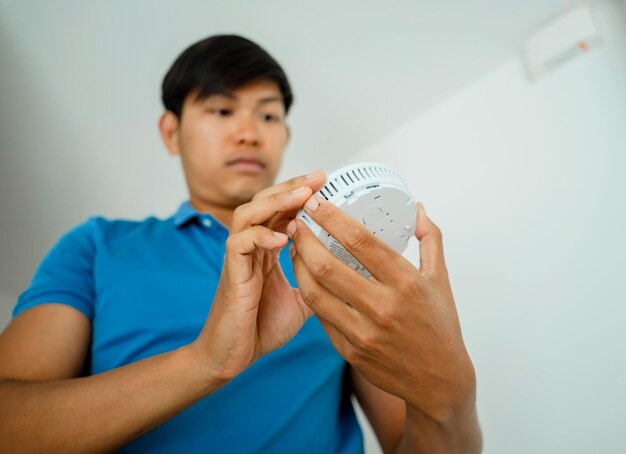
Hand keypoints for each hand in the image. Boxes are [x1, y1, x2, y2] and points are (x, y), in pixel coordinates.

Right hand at [191, 171, 325, 382]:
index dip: (301, 193)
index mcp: (267, 250)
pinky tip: (282, 238)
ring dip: (276, 202)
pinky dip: (260, 236)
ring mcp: (239, 258)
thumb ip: (315, 282)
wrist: (232, 356)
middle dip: (292, 186)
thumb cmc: (260, 327)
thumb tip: (342, 275)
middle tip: (319, 177)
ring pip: (249, 213)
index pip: (281, 209)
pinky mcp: (231, 273)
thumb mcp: (301, 301)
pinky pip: (239, 244)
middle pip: (265, 201)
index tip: (325, 182)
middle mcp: (252, 247)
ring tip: (302, 196)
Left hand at [287, 196, 475, 421]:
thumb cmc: (440, 326)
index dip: (333, 218)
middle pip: (328, 265)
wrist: (439, 382)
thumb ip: (430, 240)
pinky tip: (305, 277)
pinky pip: (320, 316)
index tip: (316, 202)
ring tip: (295, 247)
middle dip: (305, 239)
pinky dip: (309, 292)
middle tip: (297, 223)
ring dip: (299, 265)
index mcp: (406, 283)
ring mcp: (363, 332)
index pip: (361, 242)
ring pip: (315, 292)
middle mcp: (383, 307)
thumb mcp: (440, 279)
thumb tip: (419, 209)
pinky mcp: (350, 350)